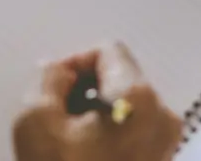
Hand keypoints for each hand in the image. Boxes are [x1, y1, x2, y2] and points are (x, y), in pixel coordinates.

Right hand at [14, 42, 181, 160]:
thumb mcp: (35, 123)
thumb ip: (46, 79)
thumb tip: (57, 70)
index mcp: (138, 99)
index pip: (109, 50)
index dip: (75, 63)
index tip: (56, 88)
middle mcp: (162, 116)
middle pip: (120, 76)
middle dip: (85, 92)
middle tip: (58, 122)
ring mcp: (165, 142)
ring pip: (125, 105)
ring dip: (95, 115)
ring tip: (70, 146)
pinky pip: (133, 130)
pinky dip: (108, 135)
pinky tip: (84, 158)